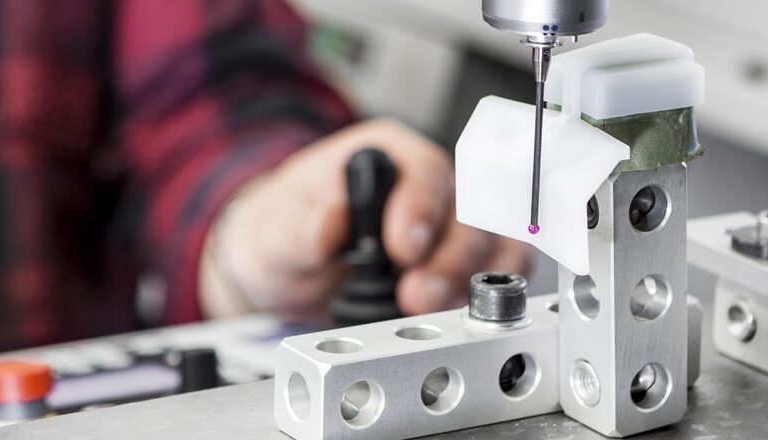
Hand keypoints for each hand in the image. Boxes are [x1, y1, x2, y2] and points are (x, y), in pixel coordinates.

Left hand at [201, 119, 531, 321]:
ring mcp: (446, 223)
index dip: (419, 209)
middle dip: (448, 258)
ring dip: (469, 279)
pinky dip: (483, 294)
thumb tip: (331, 222)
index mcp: (381, 155)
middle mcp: (423, 183)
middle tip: (417, 296)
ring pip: (490, 241)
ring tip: (430, 309)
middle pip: (465, 209)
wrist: (285, 272)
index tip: (402, 249)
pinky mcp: (457, 262)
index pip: (420, 170)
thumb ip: (298, 228)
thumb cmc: (282, 233)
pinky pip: (495, 271)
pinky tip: (453, 313)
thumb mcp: (271, 231)